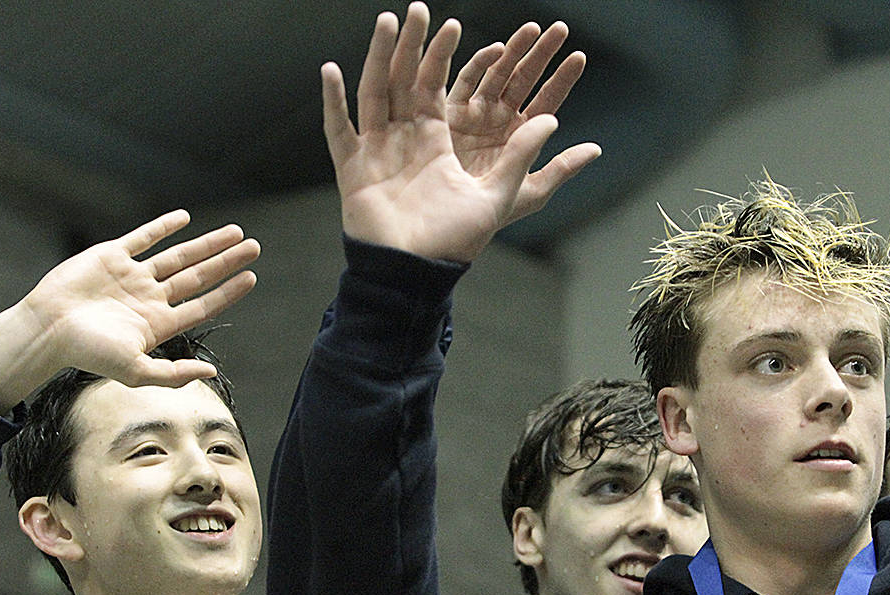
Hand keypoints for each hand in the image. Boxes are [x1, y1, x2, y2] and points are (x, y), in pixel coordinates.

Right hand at [0, 210, 257, 412]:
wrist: (46, 329)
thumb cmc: (88, 354)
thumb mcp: (136, 371)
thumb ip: (174, 374)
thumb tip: (211, 374)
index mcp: (159, 323)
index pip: (203, 304)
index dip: (228, 292)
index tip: (252, 277)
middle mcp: (150, 298)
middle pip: (198, 275)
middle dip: (227, 261)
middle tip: (255, 247)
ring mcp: (132, 276)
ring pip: (178, 255)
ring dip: (207, 244)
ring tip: (236, 232)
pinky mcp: (110, 256)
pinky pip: (142, 238)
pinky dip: (163, 227)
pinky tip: (184, 218)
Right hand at [323, 2, 569, 261]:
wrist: (416, 274)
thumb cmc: (457, 242)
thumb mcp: (499, 194)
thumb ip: (525, 156)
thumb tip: (556, 119)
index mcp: (438, 144)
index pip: (440, 88)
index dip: (446, 57)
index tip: (453, 24)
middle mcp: (405, 142)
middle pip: (405, 82)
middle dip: (411, 46)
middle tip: (416, 8)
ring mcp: (377, 152)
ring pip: (375, 94)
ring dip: (379, 59)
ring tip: (385, 23)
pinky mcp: (353, 169)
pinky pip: (340, 130)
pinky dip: (335, 103)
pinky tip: (332, 71)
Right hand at [447, 21, 599, 223]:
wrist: (440, 223)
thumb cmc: (485, 217)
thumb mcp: (529, 192)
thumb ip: (561, 169)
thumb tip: (596, 149)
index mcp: (521, 139)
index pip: (546, 102)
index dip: (562, 79)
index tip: (579, 57)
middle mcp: (498, 122)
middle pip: (524, 80)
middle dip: (541, 54)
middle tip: (559, 30)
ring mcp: (473, 115)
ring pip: (497, 73)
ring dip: (514, 50)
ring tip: (532, 29)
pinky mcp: (448, 113)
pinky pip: (465, 82)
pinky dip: (479, 64)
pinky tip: (497, 51)